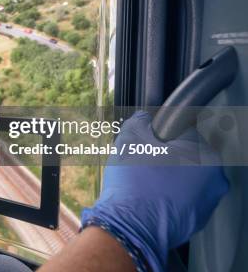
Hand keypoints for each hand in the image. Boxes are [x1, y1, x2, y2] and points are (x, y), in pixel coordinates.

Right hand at [81, 111, 228, 271]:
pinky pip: (183, 199)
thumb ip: (140, 120)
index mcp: (203, 152)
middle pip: (188, 155)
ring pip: (186, 178)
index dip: (160, 133)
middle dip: (167, 155)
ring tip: (145, 181)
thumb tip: (143, 118)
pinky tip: (150, 197)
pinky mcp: (197, 220)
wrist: (130, 225)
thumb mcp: (130, 138)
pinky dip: (169, 196)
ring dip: (169, 176)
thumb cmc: (134, 183)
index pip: (183, 130)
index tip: (148, 140)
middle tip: (144, 161)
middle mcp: (215, 177)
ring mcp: (208, 202)